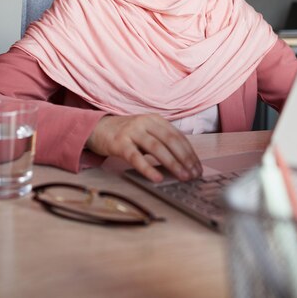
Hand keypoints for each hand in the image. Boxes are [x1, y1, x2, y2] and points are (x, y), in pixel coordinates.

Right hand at [86, 113, 202, 182]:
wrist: (98, 128)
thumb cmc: (126, 133)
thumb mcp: (146, 132)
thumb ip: (162, 141)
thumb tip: (184, 162)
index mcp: (155, 119)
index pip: (178, 136)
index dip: (190, 152)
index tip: (198, 167)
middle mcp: (145, 122)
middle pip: (170, 140)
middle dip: (185, 158)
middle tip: (194, 174)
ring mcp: (132, 131)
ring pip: (156, 147)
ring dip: (172, 163)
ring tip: (182, 176)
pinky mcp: (120, 143)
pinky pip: (136, 157)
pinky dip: (148, 168)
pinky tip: (157, 178)